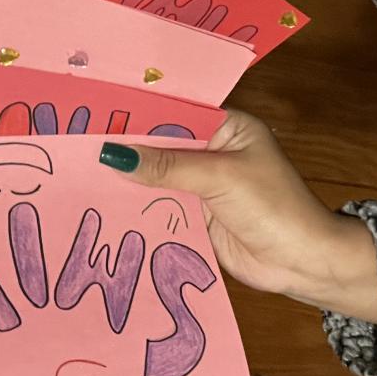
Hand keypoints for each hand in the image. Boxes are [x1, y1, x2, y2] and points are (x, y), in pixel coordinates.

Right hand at [100, 111, 376, 324]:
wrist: (303, 263)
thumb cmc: (274, 207)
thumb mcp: (219, 178)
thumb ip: (167, 166)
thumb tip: (113, 155)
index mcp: (227, 126)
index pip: (174, 113)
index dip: (136, 115)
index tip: (91, 115)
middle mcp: (214, 150)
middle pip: (162, 146)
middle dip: (126, 150)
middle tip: (73, 148)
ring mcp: (205, 185)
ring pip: (158, 178)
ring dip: (128, 182)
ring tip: (76, 176)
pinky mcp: (198, 216)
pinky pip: (162, 207)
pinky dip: (138, 209)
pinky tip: (102, 209)